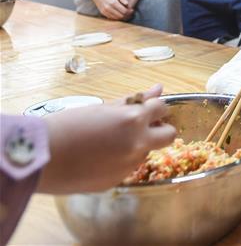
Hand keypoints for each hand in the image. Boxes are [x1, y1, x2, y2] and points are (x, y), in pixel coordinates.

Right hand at [38, 84, 175, 192]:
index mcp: (134, 120)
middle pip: (169, 135)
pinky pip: (128, 169)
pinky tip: (99, 158)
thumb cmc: (68, 125)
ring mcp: (129, 165)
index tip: (147, 110)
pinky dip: (121, 162)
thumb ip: (134, 100)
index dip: (154, 108)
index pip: (162, 108)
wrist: (42, 157)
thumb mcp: (103, 108)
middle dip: (160, 130)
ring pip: (147, 153)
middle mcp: (138, 143)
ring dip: (137, 146)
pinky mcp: (117, 181)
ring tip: (109, 143)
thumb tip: (158, 89)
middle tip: (141, 128)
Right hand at [85, 0, 132, 19]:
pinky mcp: (102, 12)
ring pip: (116, 18)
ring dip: (122, 17)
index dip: (129, 12)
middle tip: (131, 13)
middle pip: (120, 16)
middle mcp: (108, 8)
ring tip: (126, 14)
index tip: (132, 10)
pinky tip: (120, 14)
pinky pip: (111, 18)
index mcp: (112, 2)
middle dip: (127, 15)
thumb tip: (127, 4)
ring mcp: (104, 11)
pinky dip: (116, 17)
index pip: (124, 11)